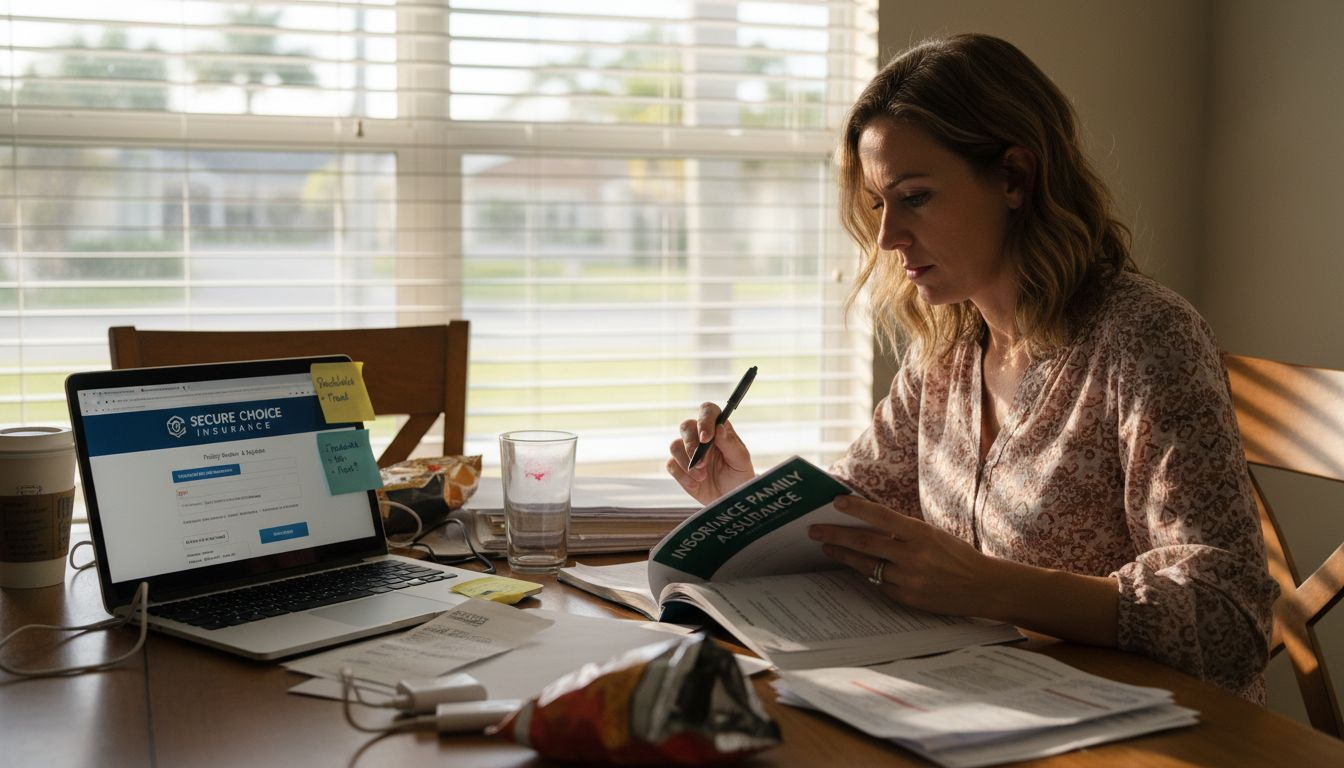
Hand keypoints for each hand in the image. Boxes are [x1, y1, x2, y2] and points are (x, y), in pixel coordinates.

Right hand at [666, 402, 755, 504]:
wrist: (730, 499)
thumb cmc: (739, 477)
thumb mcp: (740, 461)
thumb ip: (730, 444)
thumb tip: (719, 428)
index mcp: (718, 429)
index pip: (708, 412)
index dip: (704, 420)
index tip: (706, 438)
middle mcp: (700, 436)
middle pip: (686, 426)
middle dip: (691, 445)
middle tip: (702, 463)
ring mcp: (688, 452)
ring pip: (675, 445)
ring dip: (687, 463)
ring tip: (702, 476)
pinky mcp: (679, 467)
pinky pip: (671, 465)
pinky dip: (683, 476)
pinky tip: (696, 483)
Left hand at [808, 495, 1002, 617]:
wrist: (983, 587)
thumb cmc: (957, 555)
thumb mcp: (933, 535)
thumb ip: (904, 532)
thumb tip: (868, 524)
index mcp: (922, 534)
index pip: (882, 517)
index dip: (856, 508)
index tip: (835, 501)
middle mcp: (913, 556)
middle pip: (865, 543)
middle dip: (836, 536)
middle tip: (814, 531)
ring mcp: (908, 580)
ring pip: (866, 565)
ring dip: (843, 556)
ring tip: (827, 548)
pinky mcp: (906, 599)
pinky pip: (878, 584)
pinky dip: (866, 574)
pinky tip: (855, 566)